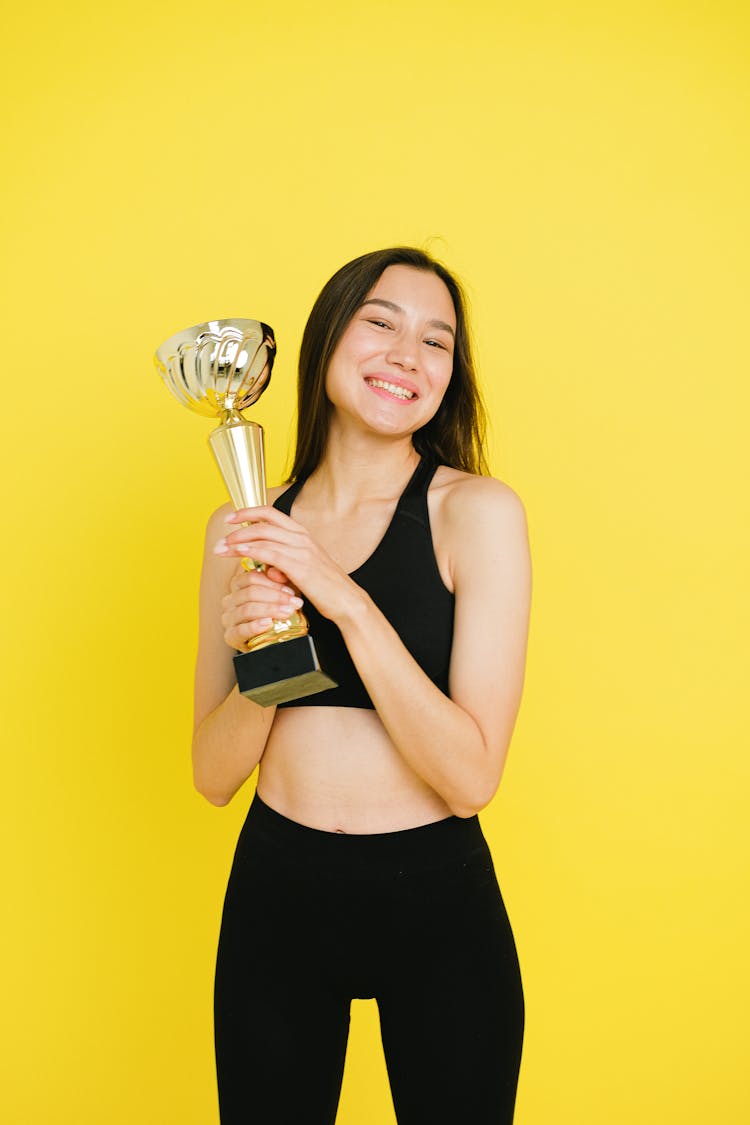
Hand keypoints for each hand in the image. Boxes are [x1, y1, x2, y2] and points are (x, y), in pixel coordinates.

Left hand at [214, 506, 363, 623]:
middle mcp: (302, 538)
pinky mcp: (299, 566)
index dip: (249, 512)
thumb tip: (266, 567)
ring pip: (263, 536)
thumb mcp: (303, 569)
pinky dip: (251, 550)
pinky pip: (269, 553)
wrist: (346, 601)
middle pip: (263, 522)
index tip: (231, 518)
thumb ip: (283, 563)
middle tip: (221, 536)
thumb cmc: (325, 588)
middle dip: (238, 527)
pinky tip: (238, 553)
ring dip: (238, 540)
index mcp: (303, 535)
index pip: (271, 514)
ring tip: (222, 548)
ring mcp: (301, 550)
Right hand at [220, 562, 303, 650]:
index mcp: (239, 585)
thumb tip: (276, 571)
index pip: (251, 577)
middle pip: (250, 592)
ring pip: (247, 609)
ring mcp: (228, 617)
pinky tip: (267, 623)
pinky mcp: (230, 636)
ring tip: (286, 612)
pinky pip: (240, 630)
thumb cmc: (277, 611)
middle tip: (293, 602)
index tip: (290, 590)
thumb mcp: (282, 593)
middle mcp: (231, 600)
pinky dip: (254, 626)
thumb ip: (280, 579)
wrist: (273, 638)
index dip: (273, 583)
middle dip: (275, 597)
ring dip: (270, 610)